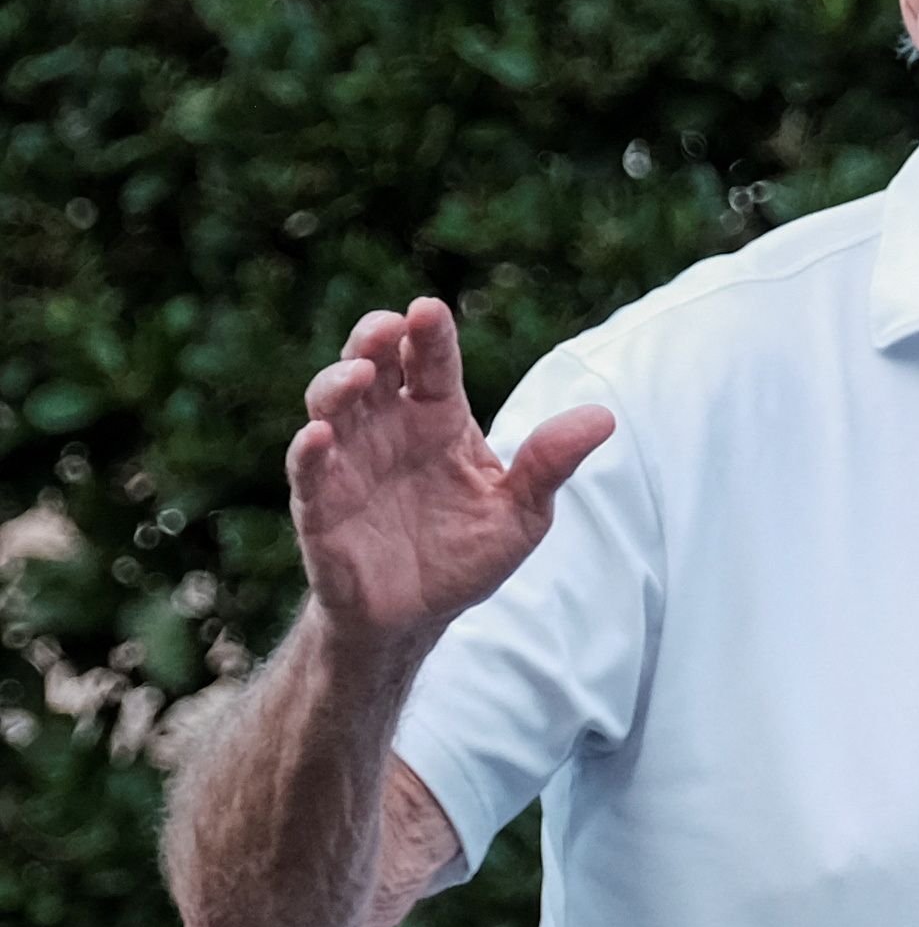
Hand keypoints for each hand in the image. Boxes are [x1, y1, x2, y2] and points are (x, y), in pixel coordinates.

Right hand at [286, 298, 612, 652]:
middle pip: (374, 365)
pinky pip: (307, 470)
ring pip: (331, 405)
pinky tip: (320, 435)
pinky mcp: (319, 505)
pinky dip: (309, 449)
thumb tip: (604, 418)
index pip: (434, 364)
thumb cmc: (465, 553)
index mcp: (439, 419)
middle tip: (388, 327)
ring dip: (339, 383)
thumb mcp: (521, 513)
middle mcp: (389, 428)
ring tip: (360, 374)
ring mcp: (348, 461)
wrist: (416, 616)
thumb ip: (549, 465)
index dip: (430, 335)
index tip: (429, 310)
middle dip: (375, 340)